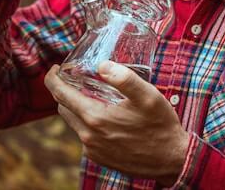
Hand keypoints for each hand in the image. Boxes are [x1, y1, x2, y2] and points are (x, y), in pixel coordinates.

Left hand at [44, 61, 188, 185]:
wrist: (171, 160)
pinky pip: (85, 136)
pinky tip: (105, 115)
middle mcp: (88, 136)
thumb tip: (102, 64)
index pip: (61, 94)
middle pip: (64, 108)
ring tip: (91, 94)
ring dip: (77, 107)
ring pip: (74, 122)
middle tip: (75, 78)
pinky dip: (88, 122)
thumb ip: (124, 78)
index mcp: (95, 118)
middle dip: (64, 91)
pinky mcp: (100, 158)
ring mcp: (93, 150)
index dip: (53, 78)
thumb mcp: (147, 96)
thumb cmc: (160, 126)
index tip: (54, 68)